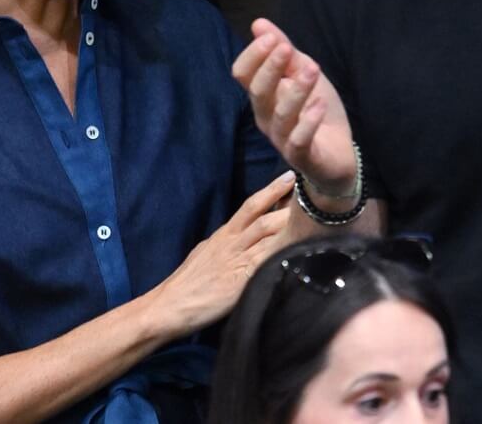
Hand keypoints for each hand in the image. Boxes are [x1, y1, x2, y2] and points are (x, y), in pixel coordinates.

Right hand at [147, 171, 294, 336]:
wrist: (171, 305)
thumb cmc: (188, 281)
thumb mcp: (207, 251)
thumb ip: (226, 240)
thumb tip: (241, 232)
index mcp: (224, 235)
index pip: (251, 206)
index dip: (271, 190)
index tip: (289, 177)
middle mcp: (232, 243)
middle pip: (264, 218)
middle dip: (287, 204)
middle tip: (310, 192)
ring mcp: (237, 261)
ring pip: (266, 235)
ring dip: (288, 224)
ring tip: (310, 214)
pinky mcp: (240, 282)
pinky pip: (264, 264)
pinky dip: (280, 254)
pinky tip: (297, 249)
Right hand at [232, 19, 357, 196]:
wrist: (337, 155)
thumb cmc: (316, 110)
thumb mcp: (303, 73)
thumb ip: (285, 51)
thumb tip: (259, 23)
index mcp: (263, 95)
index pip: (243, 74)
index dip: (253, 55)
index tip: (271, 38)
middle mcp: (266, 117)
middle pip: (257, 91)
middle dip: (270, 67)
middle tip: (286, 48)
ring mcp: (282, 139)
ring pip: (280, 113)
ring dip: (297, 89)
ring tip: (313, 69)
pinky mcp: (301, 156)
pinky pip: (298, 140)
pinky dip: (308, 121)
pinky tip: (319, 104)